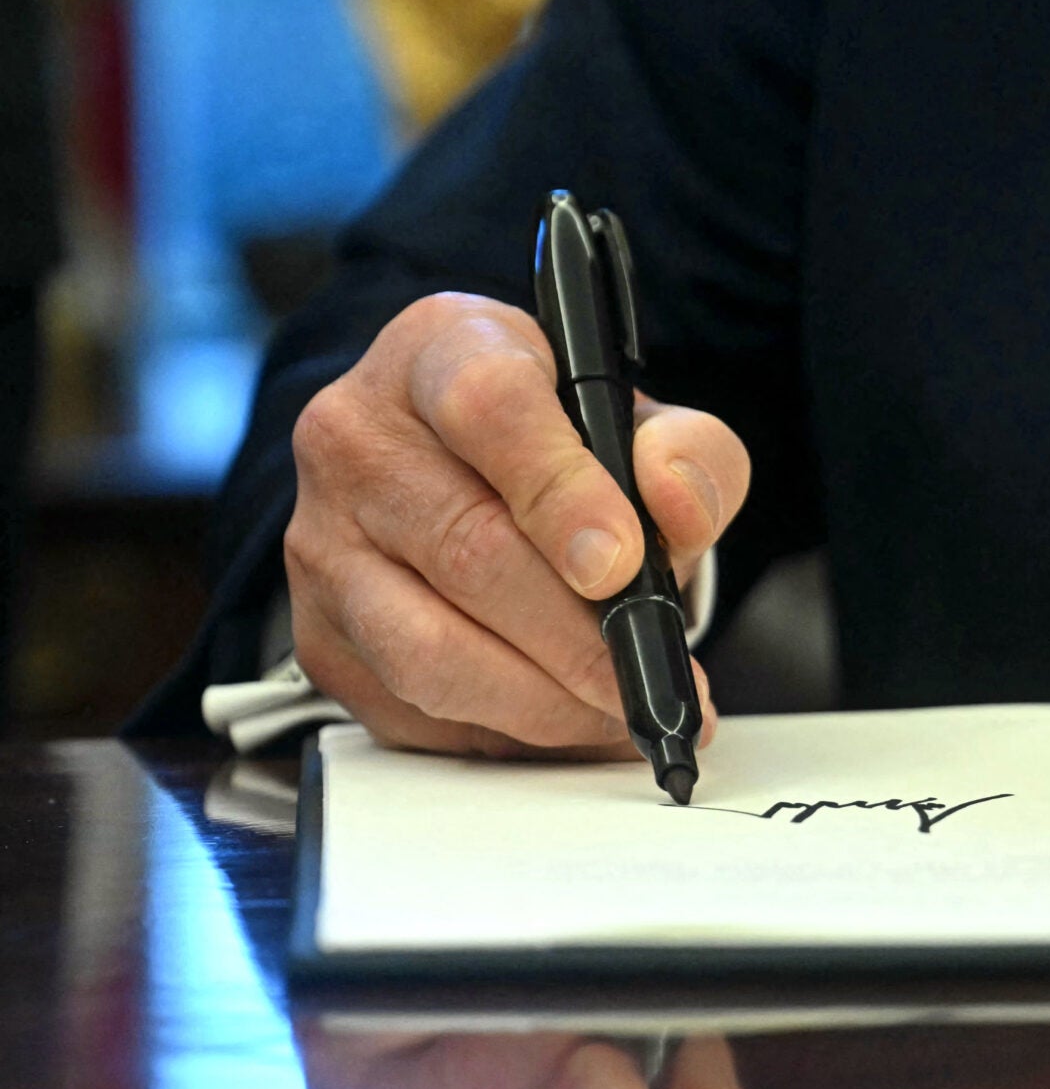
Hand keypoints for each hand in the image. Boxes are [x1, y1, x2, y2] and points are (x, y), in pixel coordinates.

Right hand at [284, 292, 751, 756]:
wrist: (467, 477)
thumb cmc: (556, 447)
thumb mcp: (641, 423)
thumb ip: (687, 452)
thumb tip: (675, 501)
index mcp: (439, 353)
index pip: (488, 408)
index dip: (561, 492)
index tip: (622, 562)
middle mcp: (357, 440)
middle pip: (468, 551)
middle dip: (581, 636)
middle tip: (657, 674)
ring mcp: (324, 544)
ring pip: (431, 650)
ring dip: (548, 700)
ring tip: (625, 709)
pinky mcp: (323, 637)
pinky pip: (416, 710)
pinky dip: (511, 735)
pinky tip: (573, 723)